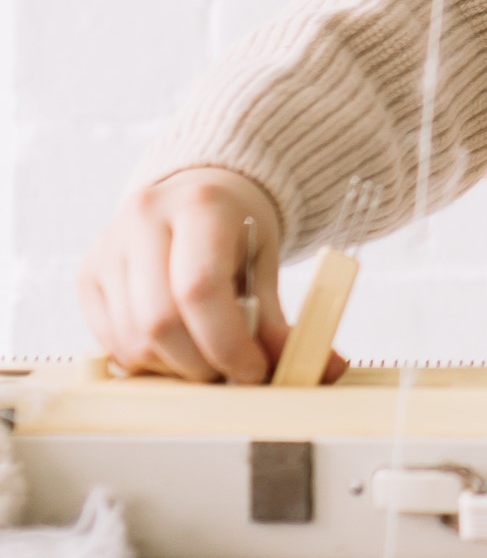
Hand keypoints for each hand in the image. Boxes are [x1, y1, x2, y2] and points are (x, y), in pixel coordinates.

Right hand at [78, 167, 340, 382]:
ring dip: (172, 369)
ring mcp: (108, 248)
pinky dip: (147, 362)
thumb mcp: (264, 259)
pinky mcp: (87, 276)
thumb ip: (279, 316)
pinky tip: (175, 349)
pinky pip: (112, 343)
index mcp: (199, 205)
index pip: (200, 287)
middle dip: (200, 364)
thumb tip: (321, 368)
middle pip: (160, 321)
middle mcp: (144, 220)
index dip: (227, 342)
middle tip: (230, 374)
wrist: (197, 191)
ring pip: (132, 340)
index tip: (253, 370)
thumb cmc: (237, 224)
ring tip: (206, 360)